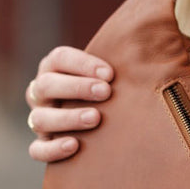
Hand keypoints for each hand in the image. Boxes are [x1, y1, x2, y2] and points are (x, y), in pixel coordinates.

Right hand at [26, 46, 113, 162]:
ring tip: (95, 118)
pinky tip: (74, 145)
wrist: (99, 123)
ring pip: (40, 118)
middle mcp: (41, 93)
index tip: (110, 73)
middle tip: (105, 92)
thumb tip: (152, 38)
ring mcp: (40, 119)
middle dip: (77, 87)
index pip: (59, 58)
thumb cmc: (107, 90)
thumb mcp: (109, 73)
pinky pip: (37, 150)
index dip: (82, 64)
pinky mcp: (42, 146)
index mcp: (54, 69)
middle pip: (46, 85)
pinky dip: (53, 149)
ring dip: (68, 117)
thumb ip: (121, 61)